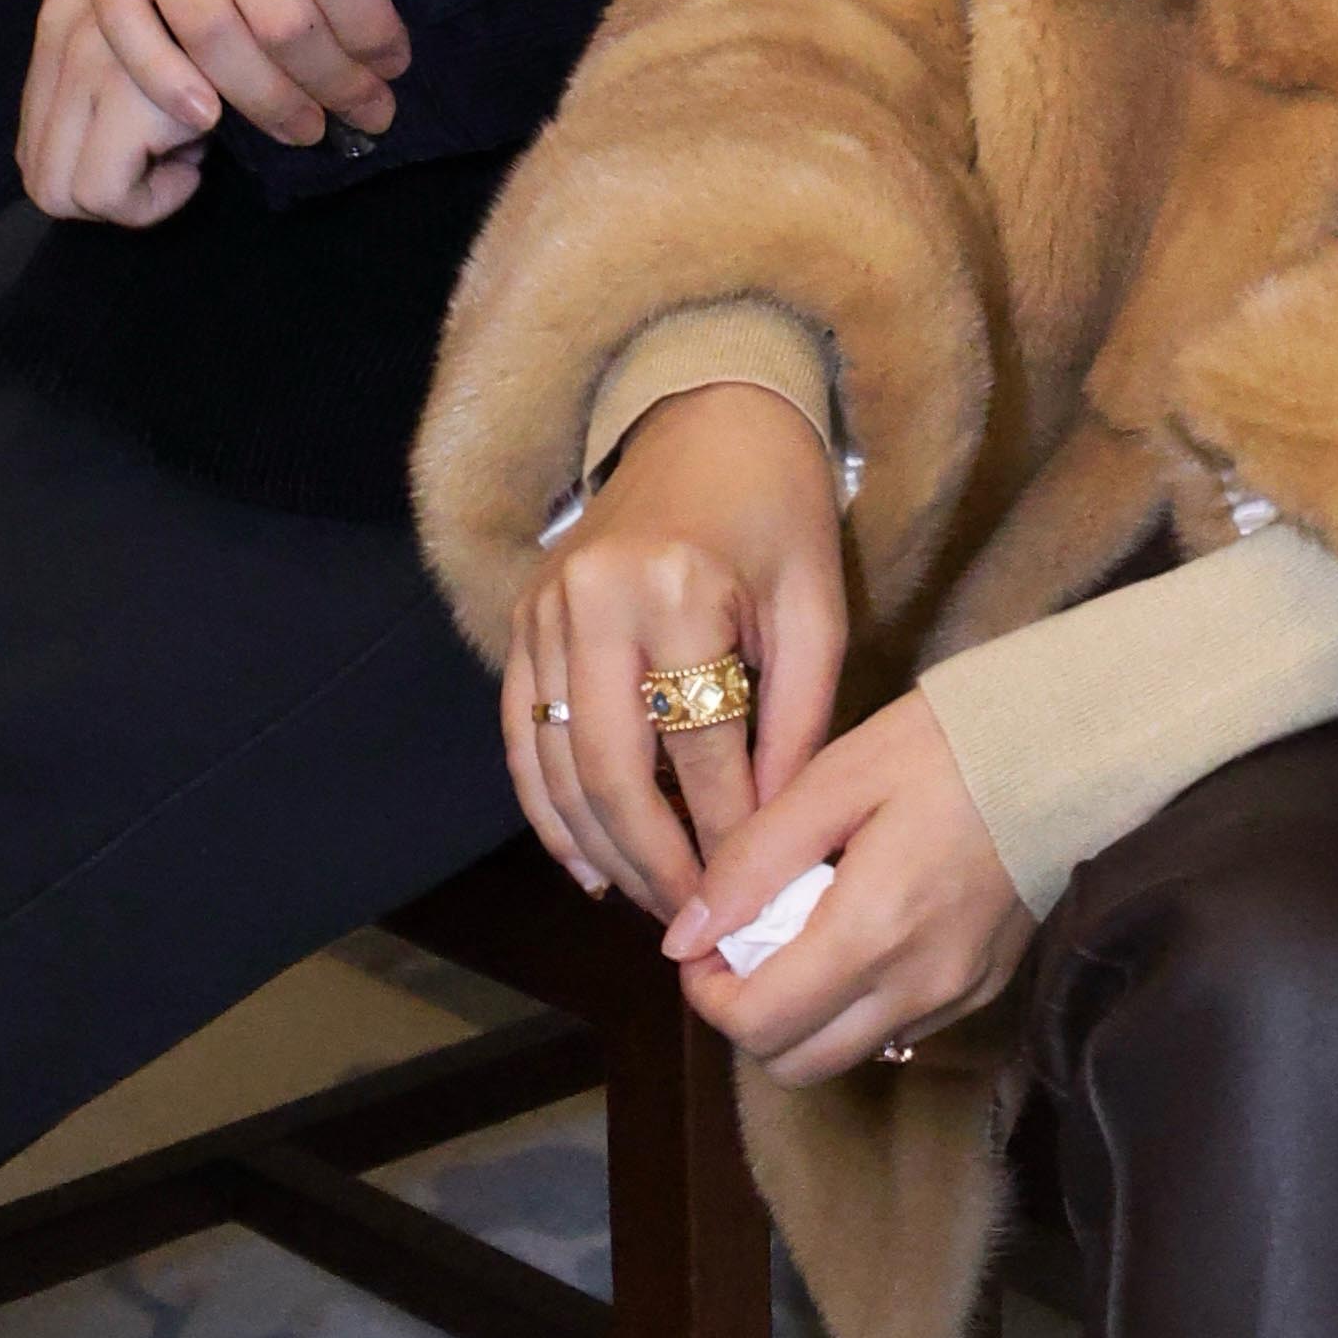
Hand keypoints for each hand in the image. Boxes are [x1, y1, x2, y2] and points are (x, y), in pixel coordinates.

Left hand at [15, 0, 211, 225]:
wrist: (296, 10)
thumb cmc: (229, 36)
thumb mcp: (153, 48)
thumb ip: (105, 85)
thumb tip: (77, 170)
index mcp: (61, 9)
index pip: (32, 138)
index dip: (87, 168)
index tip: (150, 147)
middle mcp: (66, 24)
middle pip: (38, 173)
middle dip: (101, 192)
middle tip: (165, 164)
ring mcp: (92, 56)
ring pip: (62, 192)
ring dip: (130, 194)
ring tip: (183, 154)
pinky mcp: (128, 95)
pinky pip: (106, 194)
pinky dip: (153, 201)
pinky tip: (196, 160)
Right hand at [71, 0, 429, 147]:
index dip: (370, 32)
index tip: (394, 65)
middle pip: (277, 12)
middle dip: (331, 80)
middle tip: (365, 113)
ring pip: (210, 33)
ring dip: (264, 99)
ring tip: (307, 127)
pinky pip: (127, 27)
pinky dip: (165, 81)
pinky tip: (209, 118)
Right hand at [502, 384, 848, 917]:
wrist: (707, 416)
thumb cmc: (777, 510)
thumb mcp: (816, 605)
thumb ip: (799, 722)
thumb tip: (773, 835)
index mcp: (679, 589)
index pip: (702, 750)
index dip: (732, 835)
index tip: (759, 895)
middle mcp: (596, 600)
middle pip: (610, 772)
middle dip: (654, 863)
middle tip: (696, 921)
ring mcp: (545, 609)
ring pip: (556, 766)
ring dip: (601, 850)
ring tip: (653, 903)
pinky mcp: (521, 618)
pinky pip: (521, 736)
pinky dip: (548, 810)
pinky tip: (589, 864)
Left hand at [663, 694, 1033, 1084]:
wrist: (1065, 746)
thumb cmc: (944, 746)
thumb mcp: (835, 779)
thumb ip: (753, 862)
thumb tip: (683, 937)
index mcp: (871, 932)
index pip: (759, 1025)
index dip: (708, 996)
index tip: (701, 942)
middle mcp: (915, 986)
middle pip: (795, 1065)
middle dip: (748, 1017)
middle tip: (741, 944)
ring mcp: (955, 997)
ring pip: (845, 1056)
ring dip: (801, 1018)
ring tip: (798, 934)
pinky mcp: (983, 990)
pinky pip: (895, 1032)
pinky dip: (855, 1005)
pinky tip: (857, 934)